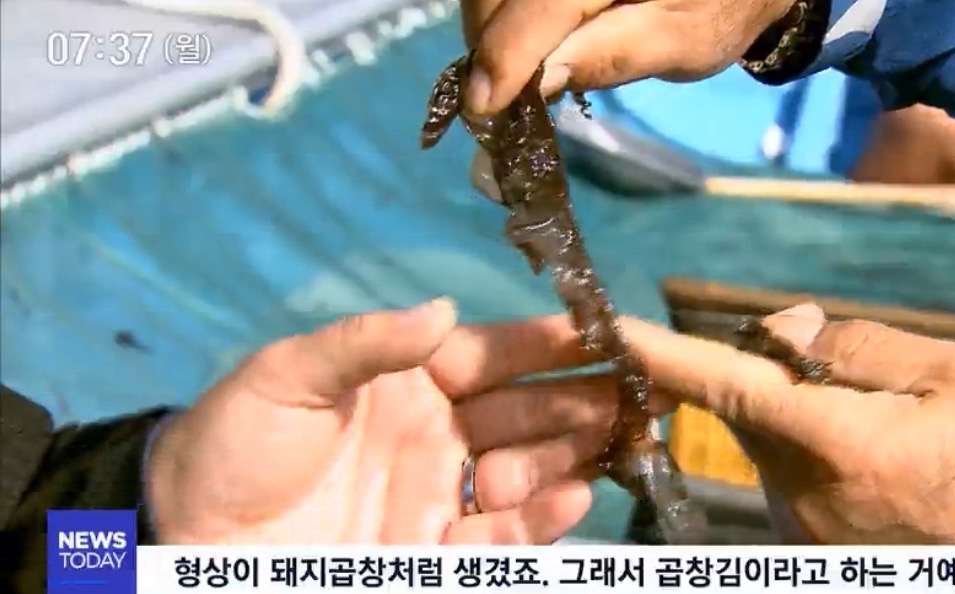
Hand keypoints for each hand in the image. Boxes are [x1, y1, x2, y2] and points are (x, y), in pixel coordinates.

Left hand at [146, 299, 661, 543]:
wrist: (190, 535)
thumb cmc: (236, 440)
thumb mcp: (288, 375)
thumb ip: (365, 343)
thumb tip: (443, 309)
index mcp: (409, 380)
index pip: (492, 354)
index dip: (545, 341)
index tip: (599, 327)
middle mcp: (439, 433)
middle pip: (528, 411)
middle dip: (585, 397)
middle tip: (644, 387)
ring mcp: (441, 494)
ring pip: (529, 469)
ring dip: (576, 453)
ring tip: (626, 435)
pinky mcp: (434, 550)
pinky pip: (500, 535)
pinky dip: (541, 518)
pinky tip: (574, 495)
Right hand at [460, 0, 794, 113]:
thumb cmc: (718, 9)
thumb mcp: (684, 43)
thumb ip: (614, 54)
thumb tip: (538, 79)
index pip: (543, 4)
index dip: (507, 55)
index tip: (483, 107)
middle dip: (489, 42)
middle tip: (496, 96)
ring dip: (488, 25)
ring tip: (508, 67)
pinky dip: (501, 11)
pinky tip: (518, 36)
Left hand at [621, 304, 954, 543]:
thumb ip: (857, 346)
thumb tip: (784, 330)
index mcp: (838, 443)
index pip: (727, 385)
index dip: (663, 353)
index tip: (609, 328)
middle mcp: (799, 494)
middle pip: (749, 408)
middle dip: (772, 370)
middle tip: (835, 358)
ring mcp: (798, 531)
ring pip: (768, 444)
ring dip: (796, 415)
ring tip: (880, 428)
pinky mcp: (804, 550)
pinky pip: (786, 479)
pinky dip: (808, 452)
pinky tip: (872, 464)